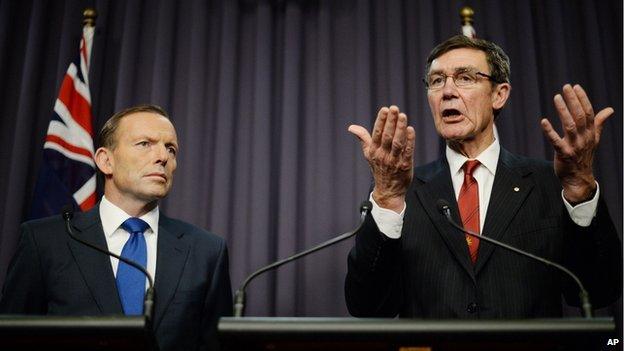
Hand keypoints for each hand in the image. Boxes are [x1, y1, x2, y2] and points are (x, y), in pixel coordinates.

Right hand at [348, 106, 415, 212]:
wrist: (388, 191)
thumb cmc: (379, 169)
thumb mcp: (368, 154)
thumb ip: (363, 138)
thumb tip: (351, 127)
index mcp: (374, 151)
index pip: (376, 133)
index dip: (380, 121)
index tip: (384, 109)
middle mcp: (383, 155)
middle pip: (386, 136)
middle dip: (390, 121)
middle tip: (394, 108)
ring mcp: (394, 161)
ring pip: (397, 142)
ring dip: (400, 129)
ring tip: (403, 116)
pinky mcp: (405, 166)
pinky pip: (408, 152)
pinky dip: (410, 141)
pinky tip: (411, 130)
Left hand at [540, 84, 612, 203]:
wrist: (579, 178)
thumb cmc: (584, 155)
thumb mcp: (594, 138)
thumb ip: (599, 123)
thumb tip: (610, 110)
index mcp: (591, 133)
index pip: (589, 112)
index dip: (582, 99)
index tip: (576, 87)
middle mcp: (584, 138)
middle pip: (580, 116)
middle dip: (573, 100)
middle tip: (566, 87)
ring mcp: (575, 146)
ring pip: (570, 125)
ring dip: (563, 111)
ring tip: (557, 97)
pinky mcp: (564, 154)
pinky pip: (556, 141)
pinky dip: (549, 131)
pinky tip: (543, 121)